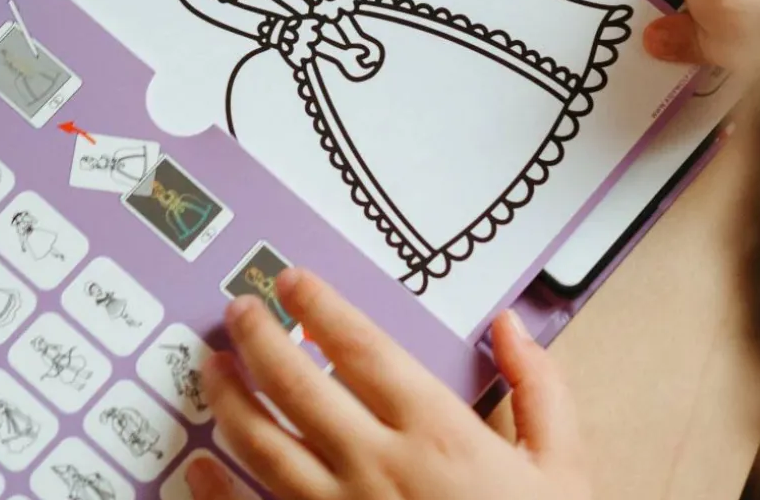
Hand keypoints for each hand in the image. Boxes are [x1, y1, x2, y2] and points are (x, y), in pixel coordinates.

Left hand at [188, 269, 589, 499]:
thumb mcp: (562, 469)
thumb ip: (538, 389)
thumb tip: (511, 326)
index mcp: (436, 433)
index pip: (361, 347)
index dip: (319, 306)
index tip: (292, 280)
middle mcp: (378, 465)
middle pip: (296, 385)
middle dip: (258, 337)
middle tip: (238, 309)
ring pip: (262, 445)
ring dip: (229, 400)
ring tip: (212, 368)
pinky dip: (215, 491)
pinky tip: (197, 466)